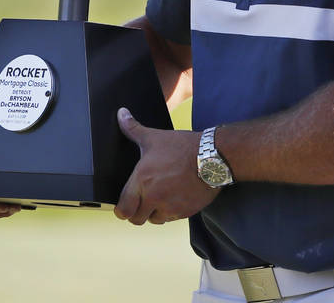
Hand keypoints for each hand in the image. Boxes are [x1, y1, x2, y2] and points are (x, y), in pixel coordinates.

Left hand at [113, 108, 218, 225]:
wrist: (212, 156)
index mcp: (142, 181)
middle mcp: (154, 197)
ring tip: (159, 198)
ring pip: (154, 220)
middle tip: (141, 203)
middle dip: (137, 212)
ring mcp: (170, 206)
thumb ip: (133, 128)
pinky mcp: (184, 212)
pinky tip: (174, 197)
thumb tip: (120, 113)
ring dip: (154, 213)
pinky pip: (171, 218)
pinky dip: (170, 211)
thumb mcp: (154, 137)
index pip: (123, 210)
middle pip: (136, 219)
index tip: (125, 205)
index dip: (121, 209)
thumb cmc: (182, 146)